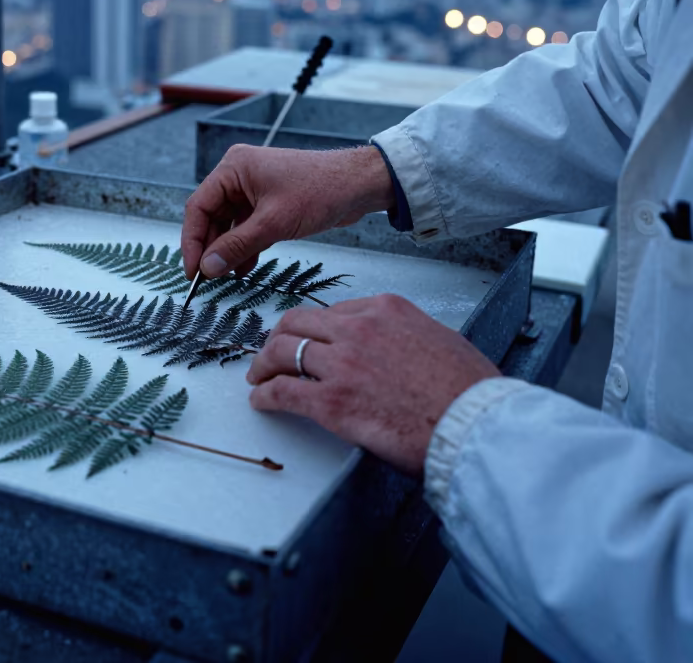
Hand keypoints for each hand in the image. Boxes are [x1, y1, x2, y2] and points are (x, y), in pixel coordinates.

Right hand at [182, 144, 394, 279]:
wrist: (359, 185)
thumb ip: (236, 247)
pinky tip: (244, 268)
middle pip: (211, 216)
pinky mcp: (268, 201)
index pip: (198, 207)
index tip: (192, 271)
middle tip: (206, 279)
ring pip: (228, 224)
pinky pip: (246, 226)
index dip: (192, 241)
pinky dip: (244, 246)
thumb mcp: (273, 224)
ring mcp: (254, 188)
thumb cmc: (320, 191)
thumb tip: (207, 268)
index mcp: (233, 168)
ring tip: (225, 277)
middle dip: (210, 248)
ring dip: (227, 250)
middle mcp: (239, 175)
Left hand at [245, 294, 500, 475]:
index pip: (332, 311)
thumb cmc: (468, 389)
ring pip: (282, 352)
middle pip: (297, 323)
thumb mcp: (437, 337)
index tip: (305, 339)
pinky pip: (283, 391)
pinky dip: (265, 395)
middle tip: (271, 353)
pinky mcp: (331, 402)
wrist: (475, 424)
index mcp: (384, 309)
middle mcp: (357, 329)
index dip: (313, 328)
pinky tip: (261, 400)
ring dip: (264, 364)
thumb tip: (389, 347)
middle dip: (278, 337)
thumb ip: (403, 334)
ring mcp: (341, 363)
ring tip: (258, 376)